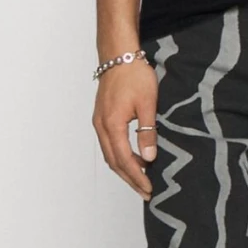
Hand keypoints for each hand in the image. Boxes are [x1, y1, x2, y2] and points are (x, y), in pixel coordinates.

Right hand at [93, 58, 158, 197]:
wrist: (119, 55)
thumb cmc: (134, 75)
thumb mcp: (147, 104)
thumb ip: (147, 132)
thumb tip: (148, 158)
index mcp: (112, 125)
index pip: (124, 160)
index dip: (137, 177)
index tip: (148, 188)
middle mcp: (101, 126)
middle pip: (114, 162)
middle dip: (130, 179)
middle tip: (145, 191)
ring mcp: (99, 122)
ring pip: (109, 154)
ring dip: (124, 169)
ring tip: (141, 179)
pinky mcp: (102, 117)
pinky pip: (109, 144)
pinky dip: (119, 156)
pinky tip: (133, 158)